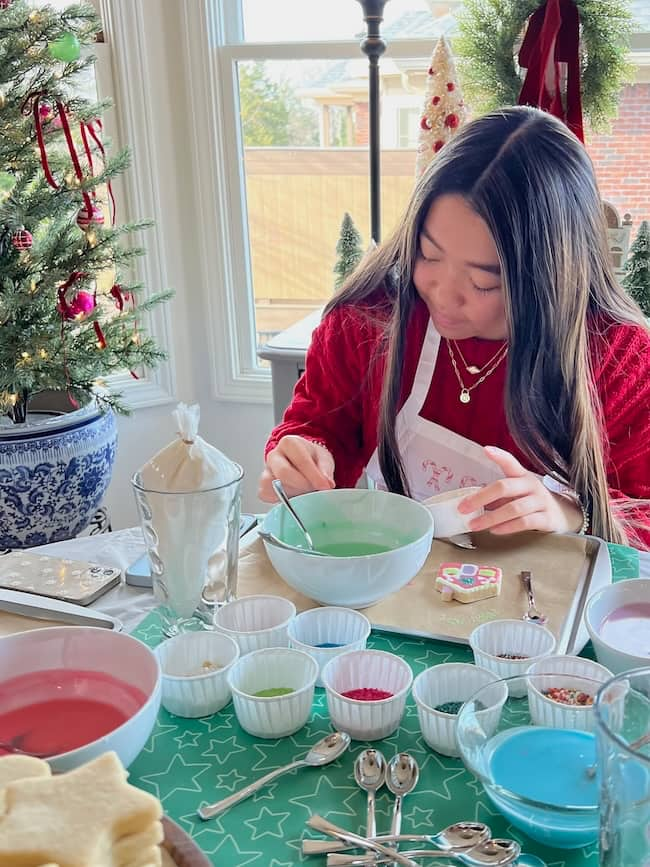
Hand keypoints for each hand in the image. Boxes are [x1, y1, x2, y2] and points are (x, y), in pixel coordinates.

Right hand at [258, 435, 334, 501]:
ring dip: (290, 493)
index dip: (314, 476)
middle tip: (313, 490)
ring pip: (271, 485)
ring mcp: (266, 470)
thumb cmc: (312, 458)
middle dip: (301, 485)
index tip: (325, 487)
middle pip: (283, 473)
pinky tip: (292, 496)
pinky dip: (279, 499)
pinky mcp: (264, 485)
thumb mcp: (324, 458)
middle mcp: (274, 455)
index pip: (301, 461)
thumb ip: (325, 470)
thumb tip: (327, 483)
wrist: (304, 460)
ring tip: (303, 492)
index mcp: (289, 443)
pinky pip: (266, 494)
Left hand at [457, 446, 582, 535]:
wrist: (564, 516)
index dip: (499, 456)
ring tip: (474, 524)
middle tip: (463, 508)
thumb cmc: (532, 502)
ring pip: (513, 508)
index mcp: (522, 476)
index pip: (511, 462)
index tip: (486, 450)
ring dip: (491, 517)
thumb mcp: (517, 493)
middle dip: (481, 497)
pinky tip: (495, 531)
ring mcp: (541, 502)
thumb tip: (469, 504)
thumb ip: (497, 495)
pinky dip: (508, 527)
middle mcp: (532, 486)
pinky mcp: (547, 519)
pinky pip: (525, 523)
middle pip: (504, 487)